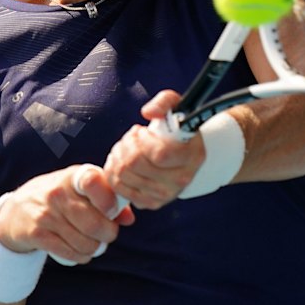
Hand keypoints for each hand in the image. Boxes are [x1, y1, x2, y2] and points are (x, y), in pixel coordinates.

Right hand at [0, 166, 134, 264]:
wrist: (16, 211)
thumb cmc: (60, 198)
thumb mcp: (80, 190)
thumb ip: (107, 199)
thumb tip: (129, 218)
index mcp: (74, 176)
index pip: (94, 181)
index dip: (109, 200)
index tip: (113, 211)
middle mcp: (58, 193)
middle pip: (95, 223)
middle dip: (108, 234)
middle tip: (107, 234)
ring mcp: (46, 214)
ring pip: (85, 242)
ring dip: (94, 248)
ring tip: (93, 243)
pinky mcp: (37, 234)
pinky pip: (70, 253)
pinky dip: (81, 256)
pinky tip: (80, 251)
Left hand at [104, 90, 205, 209]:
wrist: (185, 155)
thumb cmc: (179, 129)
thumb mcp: (177, 106)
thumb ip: (164, 102)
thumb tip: (148, 113)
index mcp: (190, 158)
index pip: (159, 154)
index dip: (143, 140)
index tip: (143, 130)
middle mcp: (179, 180)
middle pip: (135, 165)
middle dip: (126, 144)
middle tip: (132, 137)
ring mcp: (164, 195)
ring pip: (123, 175)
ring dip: (118, 156)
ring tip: (126, 146)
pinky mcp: (150, 203)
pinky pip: (119, 188)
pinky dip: (113, 171)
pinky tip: (122, 160)